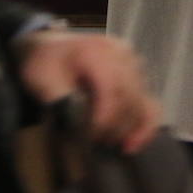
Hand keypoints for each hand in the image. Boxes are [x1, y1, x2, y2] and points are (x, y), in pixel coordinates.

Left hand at [18, 30, 160, 152]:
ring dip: (131, 128)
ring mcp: (132, 62)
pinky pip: (149, 101)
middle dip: (116, 126)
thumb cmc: (45, 63)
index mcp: (96, 50)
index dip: (106, 115)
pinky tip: (135, 142)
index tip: (93, 136)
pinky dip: (146, 124)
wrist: (51, 47)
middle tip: (98, 143)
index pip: (112, 86)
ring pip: (143, 101)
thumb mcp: (43, 80)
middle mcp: (121, 53)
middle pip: (130, 96)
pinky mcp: (138, 74)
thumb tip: (78, 123)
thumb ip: (60, 100)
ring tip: (114, 145)